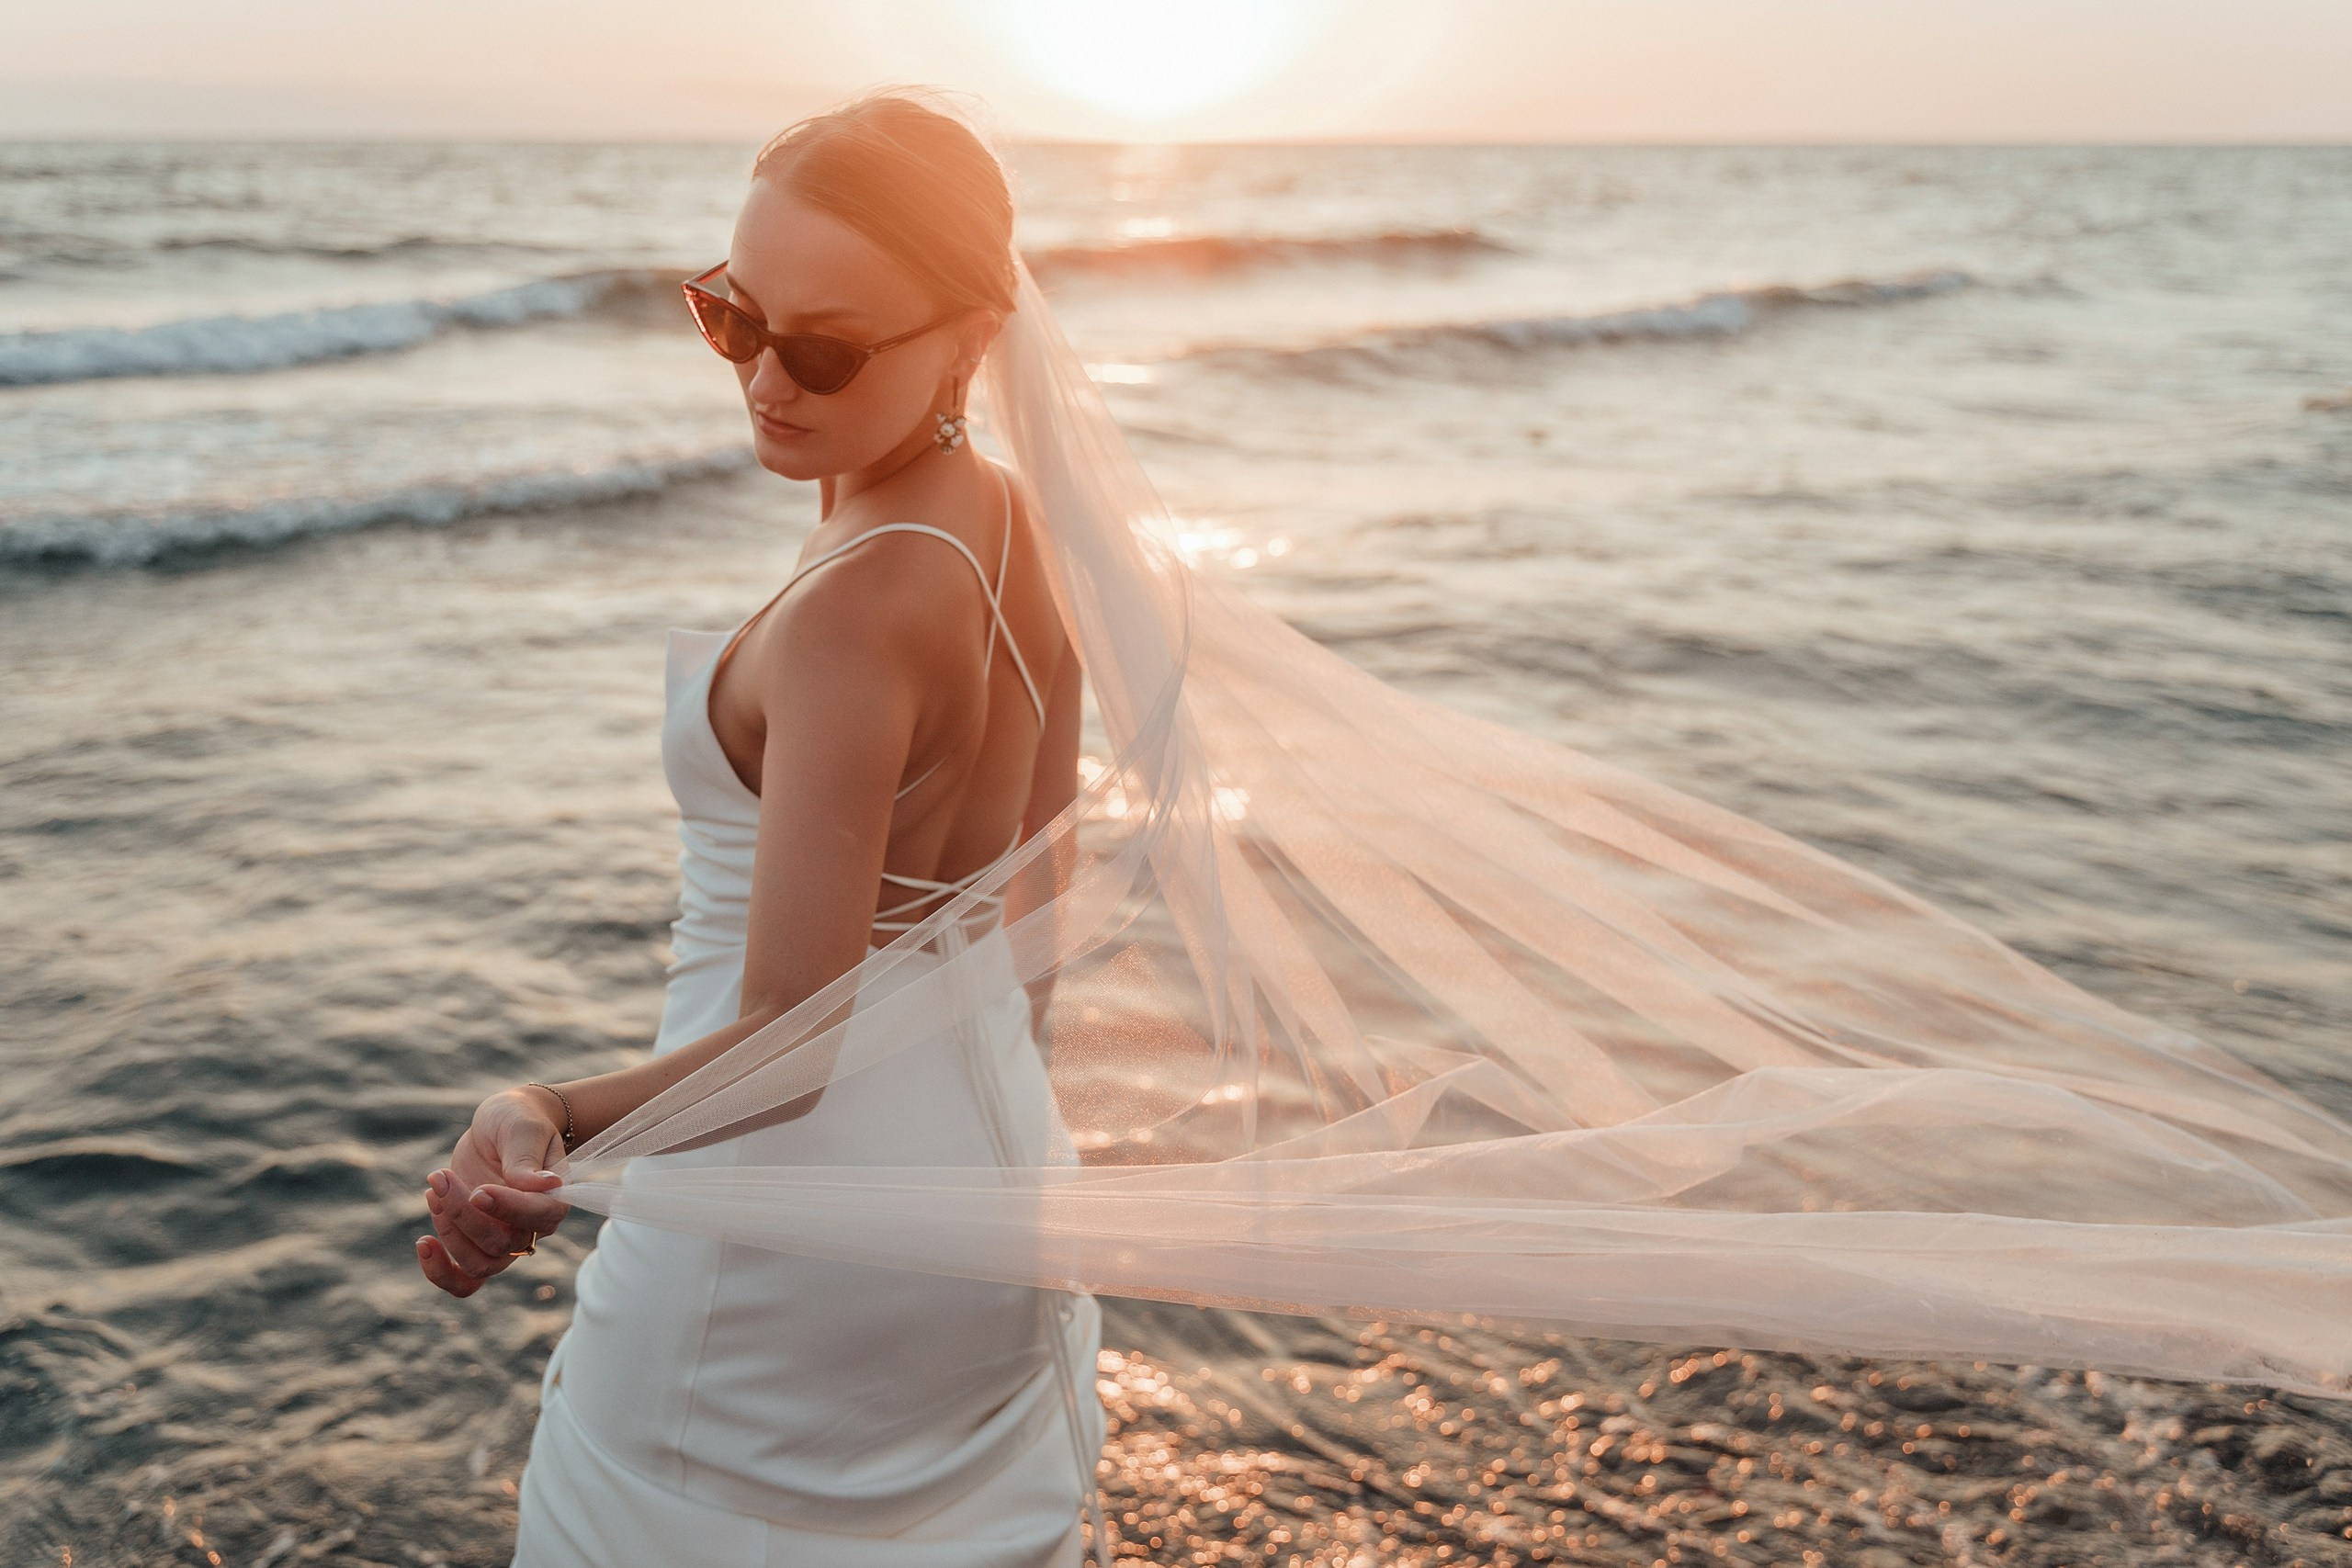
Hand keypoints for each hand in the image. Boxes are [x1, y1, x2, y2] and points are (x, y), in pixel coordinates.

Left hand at [417, 1086, 573, 1297]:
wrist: (499, 1126)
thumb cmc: (517, 1121)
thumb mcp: (522, 1128)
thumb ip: (527, 1157)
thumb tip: (547, 1184)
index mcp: (554, 1198)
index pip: (539, 1217)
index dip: (508, 1209)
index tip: (478, 1190)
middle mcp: (532, 1227)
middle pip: (503, 1244)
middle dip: (463, 1214)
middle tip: (441, 1177)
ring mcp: (503, 1239)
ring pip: (480, 1263)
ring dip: (450, 1233)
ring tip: (434, 1190)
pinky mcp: (476, 1244)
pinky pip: (464, 1280)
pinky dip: (442, 1273)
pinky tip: (424, 1244)